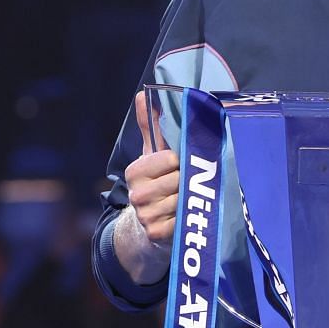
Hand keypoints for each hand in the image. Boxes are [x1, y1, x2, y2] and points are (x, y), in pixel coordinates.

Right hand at [122, 90, 180, 249]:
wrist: (149, 224)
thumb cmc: (157, 182)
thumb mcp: (154, 154)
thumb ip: (152, 126)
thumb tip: (142, 94)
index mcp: (135, 171)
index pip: (171, 158)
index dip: (182, 161)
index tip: (181, 165)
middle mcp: (137, 194)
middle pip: (180, 180)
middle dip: (190, 181)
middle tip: (191, 183)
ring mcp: (146, 215)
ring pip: (184, 200)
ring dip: (192, 199)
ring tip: (190, 198)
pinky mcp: (156, 233)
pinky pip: (184, 220)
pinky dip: (190, 217)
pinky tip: (187, 215)